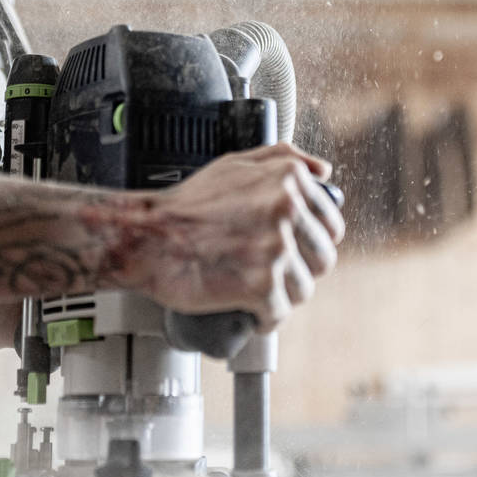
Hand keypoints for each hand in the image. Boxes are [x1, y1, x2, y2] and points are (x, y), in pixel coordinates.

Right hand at [118, 143, 345, 329]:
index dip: (311, 241)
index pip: (330, 224)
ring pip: (303, 289)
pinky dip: (262, 318)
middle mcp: (287, 212)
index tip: (294, 250)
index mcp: (288, 181)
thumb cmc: (186, 204)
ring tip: (253, 290)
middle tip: (268, 272)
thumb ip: (284, 158)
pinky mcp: (261, 286)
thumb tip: (323, 172)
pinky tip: (245, 308)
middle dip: (297, 270)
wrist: (146, 236)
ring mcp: (275, 250)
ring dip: (279, 296)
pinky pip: (278, 314)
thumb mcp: (236, 163)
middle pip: (322, 259)